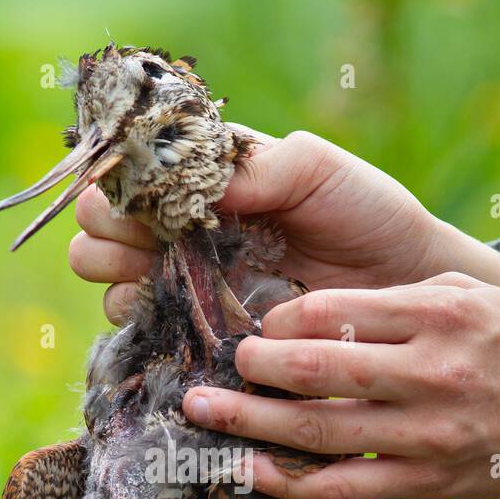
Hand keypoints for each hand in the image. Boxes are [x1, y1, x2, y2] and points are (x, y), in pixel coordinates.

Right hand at [68, 128, 499, 321]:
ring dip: (113, 271)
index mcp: (202, 179)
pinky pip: (139, 329)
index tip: (145, 190)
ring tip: (153, 275)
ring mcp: (185, 282)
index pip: (128, 166)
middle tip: (145, 239)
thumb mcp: (315, 169)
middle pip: (98, 221)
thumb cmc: (365, 214)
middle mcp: (181, 228)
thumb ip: (256, 165)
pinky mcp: (197, 333)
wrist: (401, 289)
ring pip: (104, 274)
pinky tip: (170, 312)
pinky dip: (139, 319)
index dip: (120, 175)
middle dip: (106, 226)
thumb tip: (191, 185)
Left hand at [181, 274, 499, 498]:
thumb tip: (313, 310)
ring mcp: (428, 432)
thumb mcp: (473, 299)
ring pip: (320, 431)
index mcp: (439, 313)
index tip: (259, 325)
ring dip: (252, 423)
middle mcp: (431, 371)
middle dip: (254, 368)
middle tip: (218, 365)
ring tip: (202, 412)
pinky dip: (292, 481)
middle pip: (317, 370)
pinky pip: (347, 486)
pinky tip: (251, 470)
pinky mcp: (428, 480)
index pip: (333, 312)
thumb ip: (399, 300)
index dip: (280, 319)